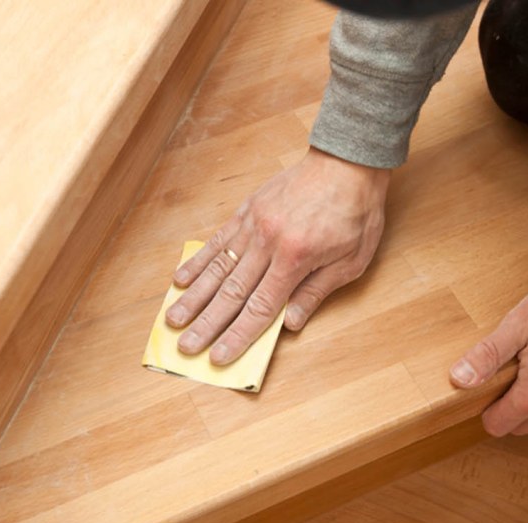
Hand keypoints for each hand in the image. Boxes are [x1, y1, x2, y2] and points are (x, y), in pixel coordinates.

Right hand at [165, 147, 390, 364]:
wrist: (348, 161)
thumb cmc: (356, 212)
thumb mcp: (351, 260)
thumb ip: (317, 291)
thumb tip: (290, 323)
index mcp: (295, 258)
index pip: (260, 308)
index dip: (237, 335)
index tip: (218, 356)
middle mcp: (268, 242)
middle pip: (231, 292)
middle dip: (206, 323)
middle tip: (185, 346)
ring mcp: (253, 225)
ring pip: (217, 268)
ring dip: (193, 297)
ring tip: (172, 318)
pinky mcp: (247, 210)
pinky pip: (218, 240)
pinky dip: (198, 261)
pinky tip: (180, 279)